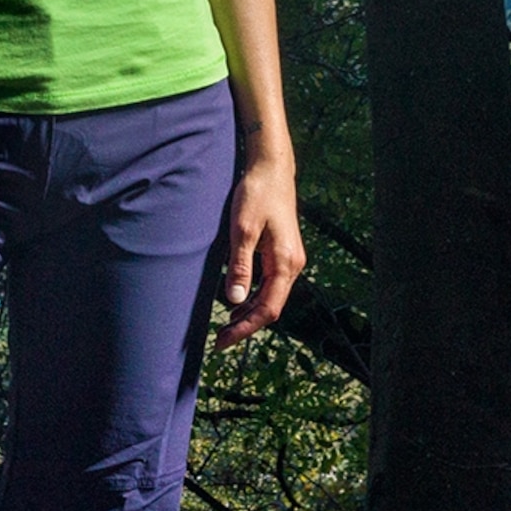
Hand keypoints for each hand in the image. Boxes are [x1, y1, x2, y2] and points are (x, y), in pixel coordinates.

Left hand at [213, 147, 303, 348]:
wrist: (272, 169)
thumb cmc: (257, 194)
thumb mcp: (243, 230)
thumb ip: (240, 266)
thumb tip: (233, 301)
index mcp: (285, 263)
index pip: (268, 309)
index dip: (245, 329)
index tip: (223, 340)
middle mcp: (292, 265)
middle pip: (271, 308)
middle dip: (246, 326)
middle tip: (219, 339)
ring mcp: (289, 260)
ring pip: (271, 298)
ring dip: (249, 314)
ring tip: (225, 326)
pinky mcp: (282, 253)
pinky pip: (270, 285)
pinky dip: (253, 298)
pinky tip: (237, 303)